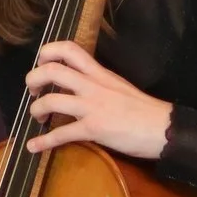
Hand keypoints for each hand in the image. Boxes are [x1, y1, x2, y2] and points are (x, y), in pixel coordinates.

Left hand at [23, 41, 173, 162]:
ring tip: (37, 117)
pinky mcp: (94, 129)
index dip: (47, 52)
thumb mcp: (118, 86)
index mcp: (99, 73)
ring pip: (51, 101)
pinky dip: (43, 142)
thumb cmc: (143, 109)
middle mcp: (92, 85)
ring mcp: (92, 107)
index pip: (69, 49)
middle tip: (33, 91)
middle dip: (33, 79)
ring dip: (36, 109)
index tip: (41, 63)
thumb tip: (77, 86)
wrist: (163, 128)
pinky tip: (33, 147)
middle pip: (51, 70)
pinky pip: (61, 134)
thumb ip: (97, 83)